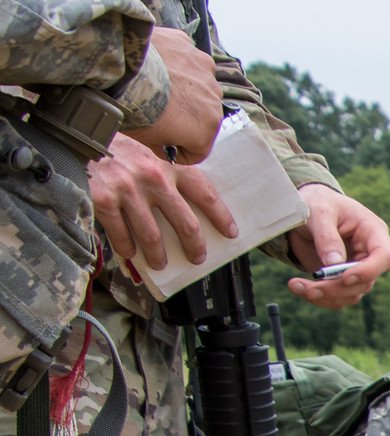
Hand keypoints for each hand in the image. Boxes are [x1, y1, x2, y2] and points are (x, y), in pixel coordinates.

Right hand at [89, 132, 234, 267]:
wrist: (75, 135)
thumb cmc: (115, 146)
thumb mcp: (147, 150)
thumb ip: (164, 172)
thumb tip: (183, 206)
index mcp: (168, 165)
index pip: (204, 193)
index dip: (221, 216)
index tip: (231, 232)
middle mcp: (153, 178)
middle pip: (185, 223)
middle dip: (194, 246)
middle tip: (196, 258)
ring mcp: (128, 190)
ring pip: (152, 236)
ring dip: (158, 255)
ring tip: (160, 263)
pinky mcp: (103, 200)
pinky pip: (121, 235)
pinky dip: (127, 248)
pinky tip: (130, 254)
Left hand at [127, 27, 222, 160]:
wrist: (116, 69)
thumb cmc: (132, 107)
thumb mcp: (148, 139)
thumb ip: (167, 142)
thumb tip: (168, 141)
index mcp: (207, 128)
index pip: (199, 149)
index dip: (180, 150)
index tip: (165, 143)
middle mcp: (214, 100)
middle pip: (202, 114)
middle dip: (185, 115)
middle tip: (159, 111)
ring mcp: (204, 70)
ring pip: (197, 84)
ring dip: (183, 87)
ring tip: (157, 84)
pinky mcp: (187, 46)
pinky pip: (185, 59)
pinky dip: (175, 63)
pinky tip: (156, 64)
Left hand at [284, 187, 389, 308]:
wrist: (303, 210)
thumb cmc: (317, 202)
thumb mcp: (319, 212)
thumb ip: (327, 236)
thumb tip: (334, 264)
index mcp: (373, 232)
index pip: (383, 257)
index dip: (368, 271)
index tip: (344, 277)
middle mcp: (369, 254)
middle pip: (365, 281)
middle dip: (337, 288)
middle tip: (311, 288)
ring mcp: (356, 269)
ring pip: (351, 294)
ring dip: (325, 296)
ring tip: (296, 286)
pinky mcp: (341, 279)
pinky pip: (337, 297)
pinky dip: (319, 298)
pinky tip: (299, 288)